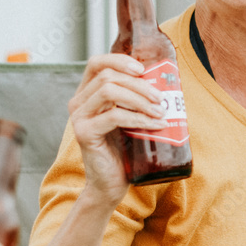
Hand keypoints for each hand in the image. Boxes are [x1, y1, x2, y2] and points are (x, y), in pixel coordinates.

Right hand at [68, 53, 167, 205]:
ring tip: (160, 111)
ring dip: (140, 99)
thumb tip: (166, 80)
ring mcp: (79, 117)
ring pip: (109, 91)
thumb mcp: (129, 118)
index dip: (120, 60)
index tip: (143, 69)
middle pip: (108, 76)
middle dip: (139, 84)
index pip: (97, 63)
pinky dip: (138, 118)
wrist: (110, 184)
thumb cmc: (123, 150)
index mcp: (87, 94)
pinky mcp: (84, 133)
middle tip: (161, 98)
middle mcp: (78, 102)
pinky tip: (155, 124)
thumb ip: (135, 99)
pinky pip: (114, 116)